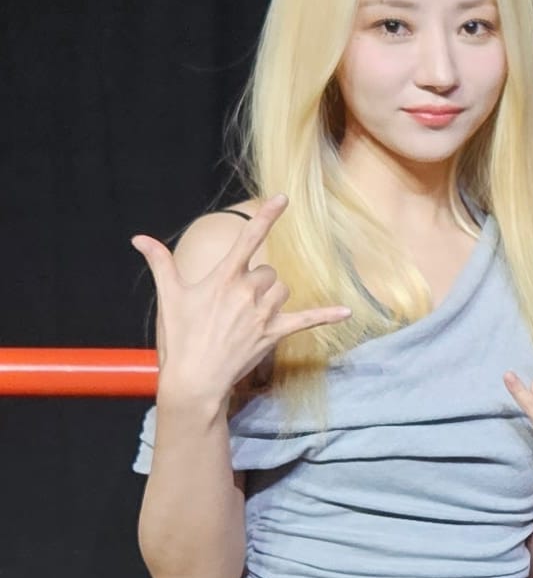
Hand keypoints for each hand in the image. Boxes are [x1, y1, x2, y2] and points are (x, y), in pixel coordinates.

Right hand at [131, 198, 348, 414]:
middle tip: (234, 304)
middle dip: (256, 282)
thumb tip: (139, 239)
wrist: (194, 379)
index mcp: (223, 278)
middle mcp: (246, 292)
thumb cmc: (180, 337)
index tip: (282, 198)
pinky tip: (347, 313)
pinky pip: (307, 320)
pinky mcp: (274, 334)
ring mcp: (262, 314)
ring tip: (250, 315)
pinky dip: (327, 316)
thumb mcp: (169, 296)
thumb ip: (159, 262)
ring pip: (282, 290)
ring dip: (272, 297)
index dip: (266, 217)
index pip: (248, 239)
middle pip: (267, 271)